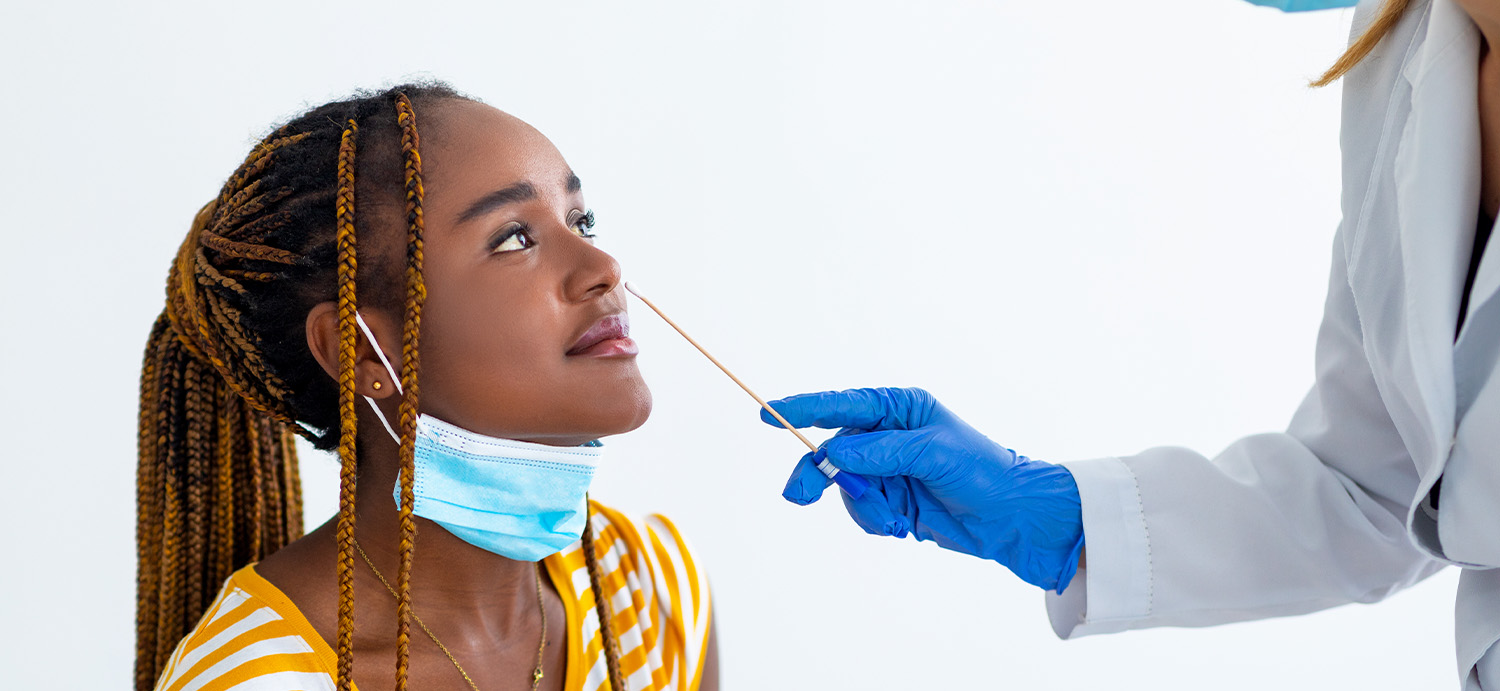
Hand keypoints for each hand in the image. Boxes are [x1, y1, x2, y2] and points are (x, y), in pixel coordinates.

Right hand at [763, 387, 1084, 591]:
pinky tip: (902, 526)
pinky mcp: (890, 501)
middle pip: (830, 451)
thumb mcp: (934, 453)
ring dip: (863, 507)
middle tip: (799, 497)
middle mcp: (887, 436)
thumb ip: (881, 451)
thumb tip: (834, 451)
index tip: (768, 414)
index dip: (802, 409)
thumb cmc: (983, 472)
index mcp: (899, 409)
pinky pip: (860, 511)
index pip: (842, 405)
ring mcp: (887, 470)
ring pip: (844, 487)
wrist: (1012, 519)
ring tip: (893, 520)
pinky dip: (874, 521)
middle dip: (817, 475)